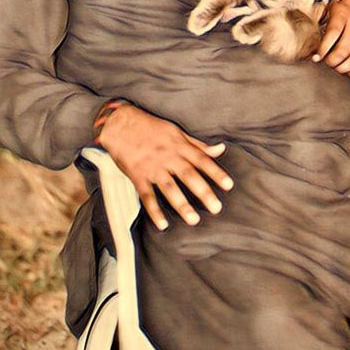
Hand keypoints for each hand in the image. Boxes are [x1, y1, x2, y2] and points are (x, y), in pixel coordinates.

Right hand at [97, 103, 233, 231]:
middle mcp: (168, 157)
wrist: (120, 124)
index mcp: (179, 145)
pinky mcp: (138, 176)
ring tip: (194, 220)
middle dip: (203, 192)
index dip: (216, 172)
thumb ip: (198, 144)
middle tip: (216, 208)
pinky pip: (147, 196)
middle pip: (188, 176)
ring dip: (181, 205)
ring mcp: (152, 167)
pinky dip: (154, 211)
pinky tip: (163, 224)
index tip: (229, 185)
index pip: (202, 159)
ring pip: (169, 188)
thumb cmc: (151, 127)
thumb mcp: (176, 131)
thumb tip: (221, 149)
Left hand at [312, 0, 349, 78]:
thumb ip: (321, 19)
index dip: (323, 48)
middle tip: (326, 63)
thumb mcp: (333, 5)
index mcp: (343, 13)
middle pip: (344, 51)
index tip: (317, 57)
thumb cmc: (347, 4)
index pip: (333, 33)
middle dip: (332, 62)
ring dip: (344, 68)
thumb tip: (310, 39)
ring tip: (337, 68)